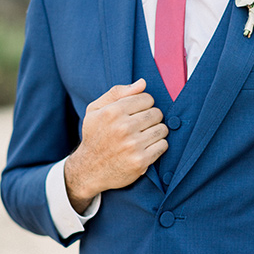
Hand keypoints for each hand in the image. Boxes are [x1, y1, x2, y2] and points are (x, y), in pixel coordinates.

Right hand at [65, 79, 167, 212]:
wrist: (89, 169)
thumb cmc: (94, 136)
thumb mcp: (96, 110)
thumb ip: (117, 93)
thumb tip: (143, 83)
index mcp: (113, 112)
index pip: (147, 98)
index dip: (144, 105)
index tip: (136, 113)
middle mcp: (123, 128)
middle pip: (157, 113)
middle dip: (151, 118)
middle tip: (141, 126)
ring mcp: (133, 145)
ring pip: (162, 129)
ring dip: (156, 132)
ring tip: (144, 137)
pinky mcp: (141, 161)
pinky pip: (163, 145)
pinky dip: (158, 146)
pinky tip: (146, 148)